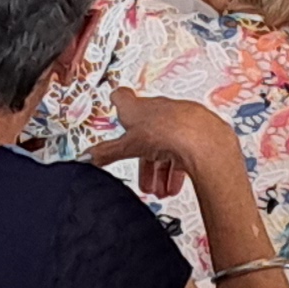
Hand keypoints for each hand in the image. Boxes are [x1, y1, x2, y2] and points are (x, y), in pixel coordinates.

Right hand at [85, 92, 234, 202]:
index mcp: (137, 108)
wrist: (201, 137)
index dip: (118, 100)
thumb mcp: (127, 147)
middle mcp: (159, 109)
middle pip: (146, 132)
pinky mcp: (195, 132)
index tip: (115, 99)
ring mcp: (179, 119)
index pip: (123, 98)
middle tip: (142, 176)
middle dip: (143, 157)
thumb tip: (87, 156)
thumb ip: (106, 153)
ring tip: (159, 190)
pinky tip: (173, 186)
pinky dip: (176, 171)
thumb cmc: (165, 131)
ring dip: (160, 171)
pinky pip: (183, 152)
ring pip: (166, 145)